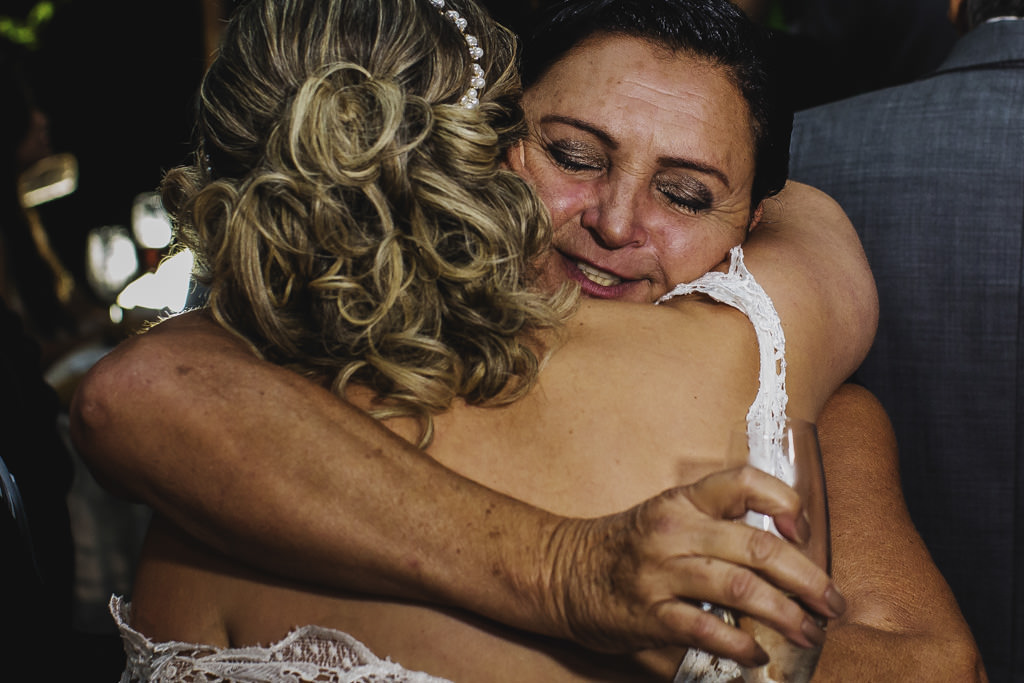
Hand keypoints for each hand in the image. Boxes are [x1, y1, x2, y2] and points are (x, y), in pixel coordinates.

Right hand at [543, 466, 845, 667]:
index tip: (802, 532)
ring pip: (741, 588)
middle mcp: (674, 530)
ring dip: (785, 615)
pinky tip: (756, 654)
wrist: (563, 571)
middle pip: (758, 547)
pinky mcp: (649, 612)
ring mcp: (660, 571)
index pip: (744, 482)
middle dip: (807, 579)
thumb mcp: (668, 518)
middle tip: (832, 603)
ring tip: (808, 632)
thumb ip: (717, 526)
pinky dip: (739, 644)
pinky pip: (706, 628)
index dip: (784, 504)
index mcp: (683, 501)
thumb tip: (785, 553)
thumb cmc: (626, 547)